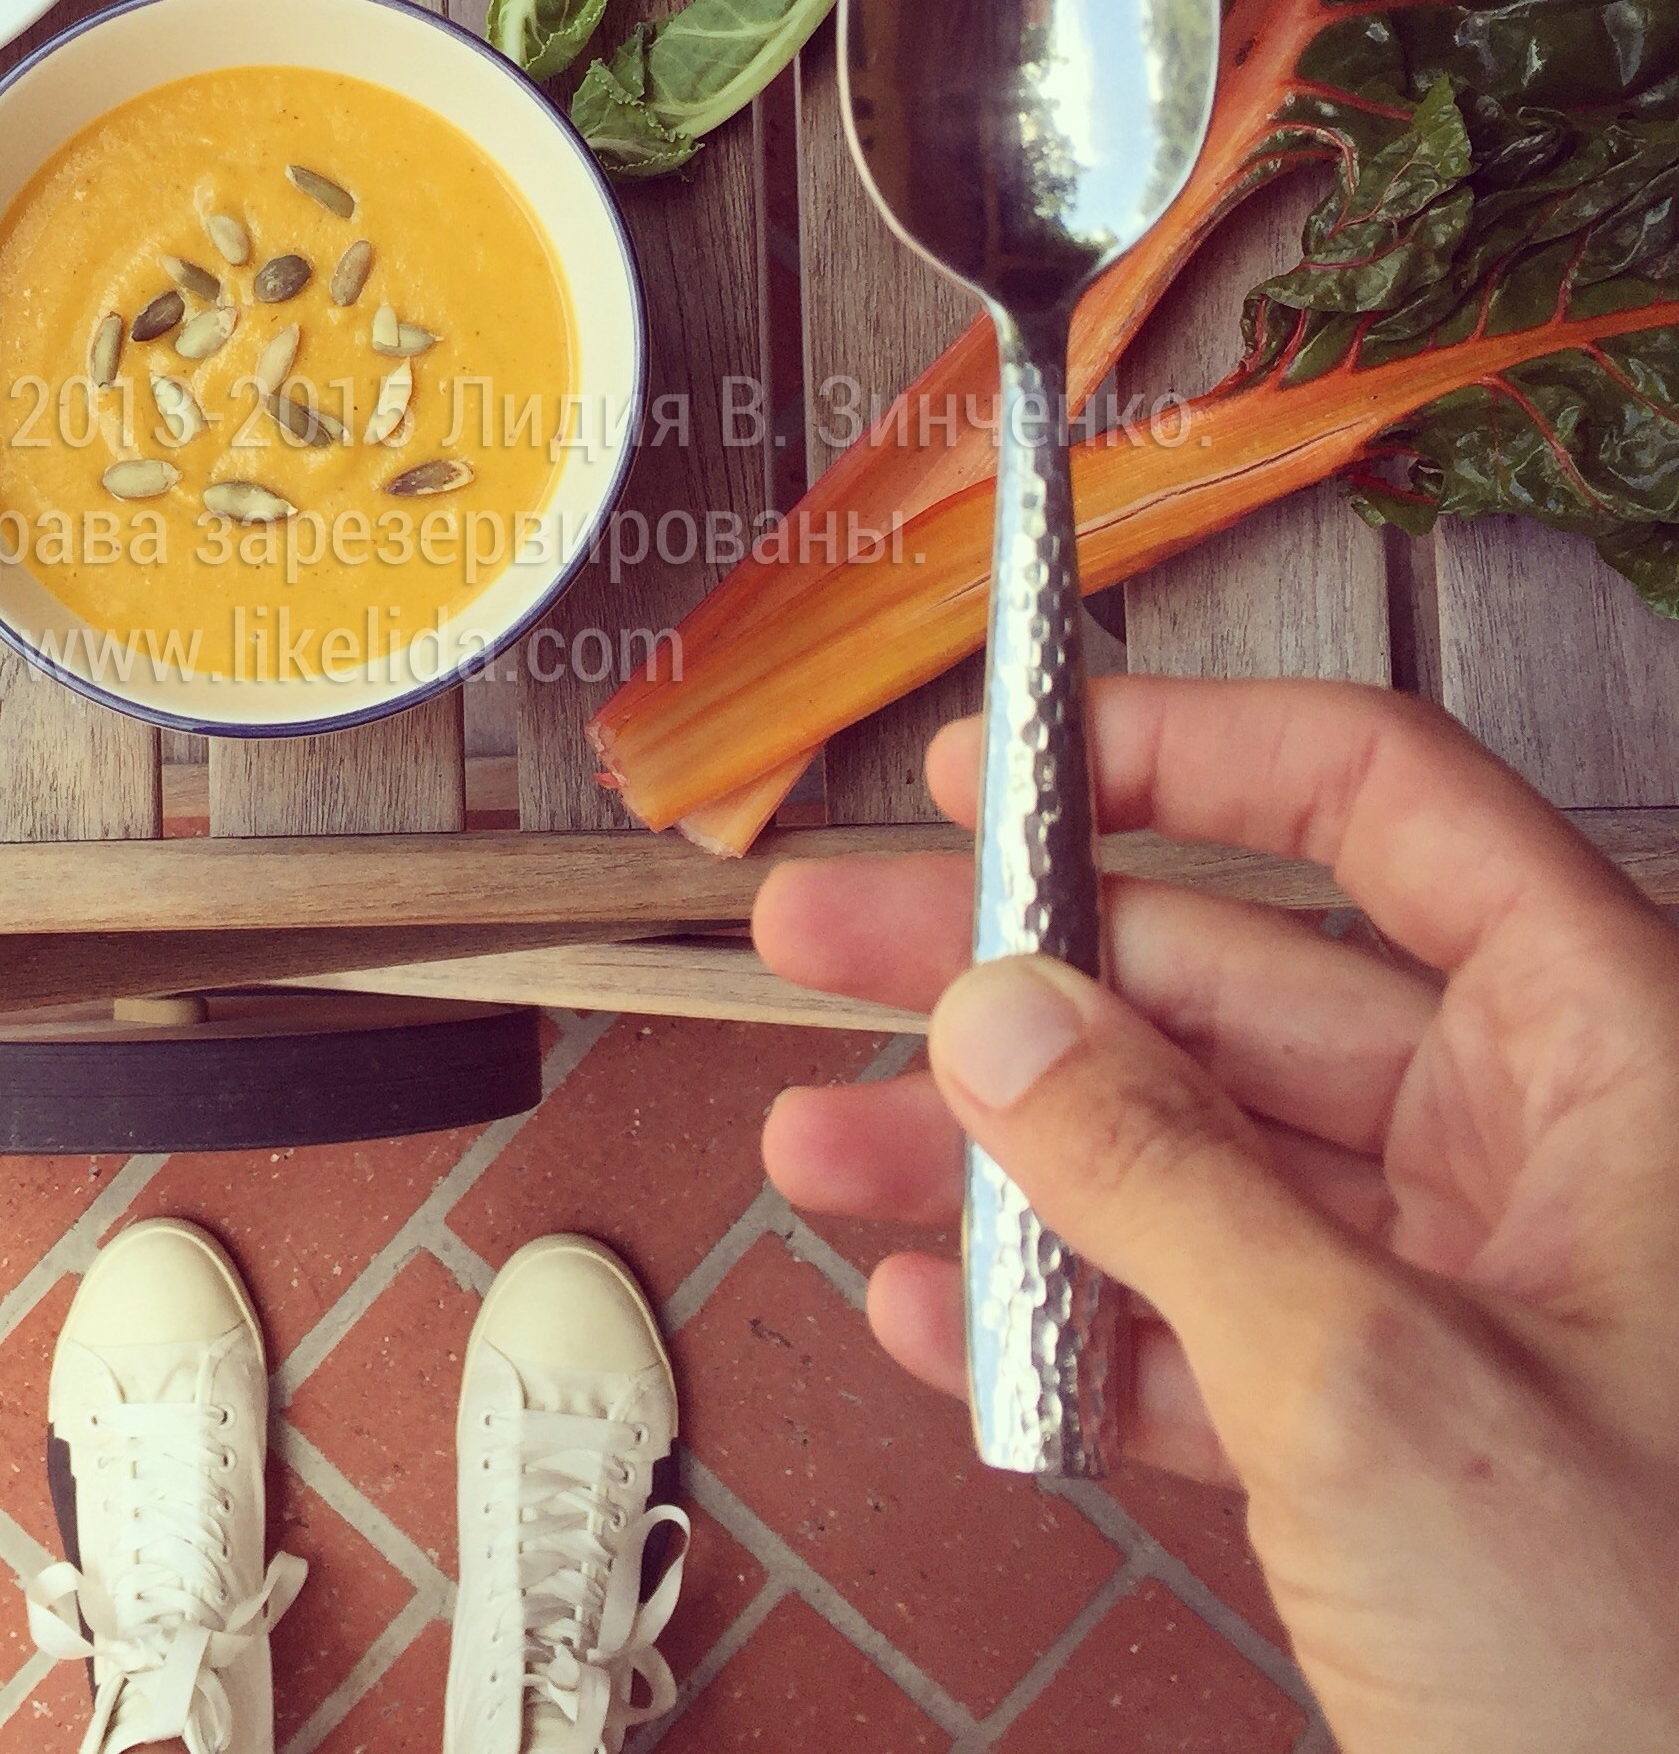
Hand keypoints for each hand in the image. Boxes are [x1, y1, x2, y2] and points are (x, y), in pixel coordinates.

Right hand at [753, 678, 1678, 1753]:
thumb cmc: (1658, 1676)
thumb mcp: (1371, 1391)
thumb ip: (1162, 1179)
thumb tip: (996, 1016)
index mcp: (1611, 1063)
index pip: (1381, 807)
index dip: (1181, 752)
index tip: (1006, 759)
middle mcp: (1535, 1153)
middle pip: (1231, 983)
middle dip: (1010, 974)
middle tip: (829, 940)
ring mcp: (1461, 1295)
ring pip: (1189, 1161)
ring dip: (994, 1160)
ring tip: (819, 1148)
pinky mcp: (1396, 1433)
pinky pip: (1200, 1324)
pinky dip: (1062, 1321)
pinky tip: (936, 1315)